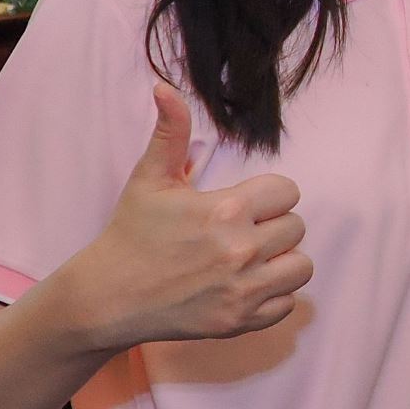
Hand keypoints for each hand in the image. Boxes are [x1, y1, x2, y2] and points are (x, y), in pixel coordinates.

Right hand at [77, 85, 310, 344]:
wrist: (107, 297)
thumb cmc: (130, 234)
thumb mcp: (149, 179)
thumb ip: (169, 132)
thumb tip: (165, 87)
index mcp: (226, 210)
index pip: (288, 192)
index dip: (269, 196)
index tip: (245, 204)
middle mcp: (241, 250)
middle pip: (296, 227)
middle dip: (274, 225)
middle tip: (243, 231)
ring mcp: (242, 289)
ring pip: (302, 266)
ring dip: (283, 260)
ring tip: (253, 257)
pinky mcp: (240, 321)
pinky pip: (288, 304)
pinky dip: (274, 296)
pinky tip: (246, 285)